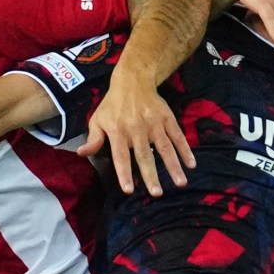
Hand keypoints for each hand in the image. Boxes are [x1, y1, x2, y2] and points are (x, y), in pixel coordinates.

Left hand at [78, 76, 193, 194]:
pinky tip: (191, 164)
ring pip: (164, 148)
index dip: (124, 173)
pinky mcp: (167, 118)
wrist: (133, 80)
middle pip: (144, 155)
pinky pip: (177, 136)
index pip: (121, 156)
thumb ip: (93, 138)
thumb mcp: (98, 119)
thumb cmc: (113, 104)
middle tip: (157, 193)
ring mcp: (154, 124)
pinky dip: (185, 150)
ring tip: (180, 183)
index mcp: (118, 131)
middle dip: (151, 175)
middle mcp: (136, 129)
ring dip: (173, 166)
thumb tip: (81, 153)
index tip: (128, 190)